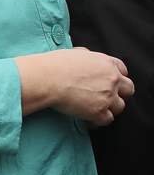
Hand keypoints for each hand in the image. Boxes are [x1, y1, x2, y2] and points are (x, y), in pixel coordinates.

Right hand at [17, 48, 132, 125]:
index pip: (122, 71)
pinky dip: (98, 121)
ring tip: (95, 110)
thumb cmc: (55, 65)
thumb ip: (87, 56)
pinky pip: (107, 120)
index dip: (116, 77)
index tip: (109, 82)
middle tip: (106, 97)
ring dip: (109, 108)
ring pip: (120, 106)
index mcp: (106, 63)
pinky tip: (87, 119)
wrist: (46, 79)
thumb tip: (85, 58)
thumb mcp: (75, 53)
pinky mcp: (99, 111)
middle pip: (128, 89)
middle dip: (119, 93)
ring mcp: (107, 96)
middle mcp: (112, 79)